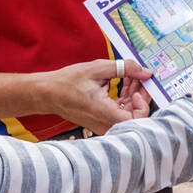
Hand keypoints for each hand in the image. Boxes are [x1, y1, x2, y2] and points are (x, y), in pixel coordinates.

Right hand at [40, 59, 156, 134]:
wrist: (48, 93)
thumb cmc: (67, 82)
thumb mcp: (98, 69)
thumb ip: (125, 68)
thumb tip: (145, 71)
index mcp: (105, 113)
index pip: (137, 119)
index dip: (144, 104)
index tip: (141, 88)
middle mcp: (106, 123)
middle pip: (136, 114)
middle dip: (141, 93)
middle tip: (140, 75)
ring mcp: (104, 124)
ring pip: (129, 112)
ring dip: (134, 93)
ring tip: (131, 75)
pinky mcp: (102, 120)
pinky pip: (121, 111)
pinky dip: (125, 97)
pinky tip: (124, 82)